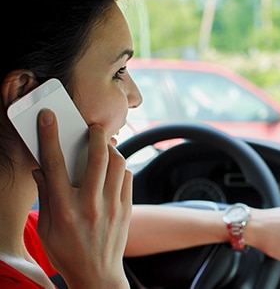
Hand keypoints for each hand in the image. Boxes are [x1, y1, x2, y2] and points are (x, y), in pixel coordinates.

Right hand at [32, 109, 131, 288]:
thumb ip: (45, 196)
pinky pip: (127, 178)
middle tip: (93, 128)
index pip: (55, 164)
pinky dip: (120, 168)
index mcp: (63, 208)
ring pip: (117, 163)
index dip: (50, 136)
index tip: (49, 117)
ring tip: (104, 148)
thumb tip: (42, 169)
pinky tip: (113, 169)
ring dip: (111, 149)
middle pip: (97, 157)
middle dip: (96, 135)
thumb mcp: (45, 228)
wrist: (97, 275)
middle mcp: (89, 204)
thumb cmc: (67, 252)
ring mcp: (112, 206)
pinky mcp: (126, 209)